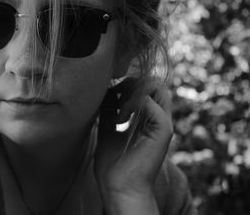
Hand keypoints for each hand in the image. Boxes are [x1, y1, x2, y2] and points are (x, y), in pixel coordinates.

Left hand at [94, 77, 173, 213]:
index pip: (148, 86)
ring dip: (134, 91)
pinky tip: (121, 118)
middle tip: (116, 98)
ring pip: (157, 87)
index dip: (129, 83)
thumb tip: (107, 91)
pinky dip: (132, 103)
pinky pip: (150, 102)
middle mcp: (158, 119)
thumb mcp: (107, 128)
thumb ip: (109, 110)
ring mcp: (163, 124)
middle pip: (155, 82)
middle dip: (132, 83)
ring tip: (120, 109)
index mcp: (149, 119)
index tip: (111, 95)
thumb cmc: (113, 163)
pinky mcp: (163, 130)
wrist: (118, 187)